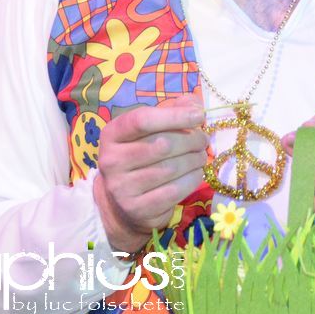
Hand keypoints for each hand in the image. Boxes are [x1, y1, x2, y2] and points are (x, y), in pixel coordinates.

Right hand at [92, 93, 208, 253]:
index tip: (199, 116)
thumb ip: (171, 111)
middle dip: (191, 140)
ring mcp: (122, 188)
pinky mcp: (137, 209)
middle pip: (162, 144)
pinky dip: (192, 179)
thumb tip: (194, 105)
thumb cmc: (142, 157)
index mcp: (112, 134)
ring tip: (200, 156)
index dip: (175, 116)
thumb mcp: (150, 130)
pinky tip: (196, 173)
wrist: (123, 204)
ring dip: (195, 160)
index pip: (143, 120)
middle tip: (203, 140)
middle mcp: (112, 161)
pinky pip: (175, 190)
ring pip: (171, 168)